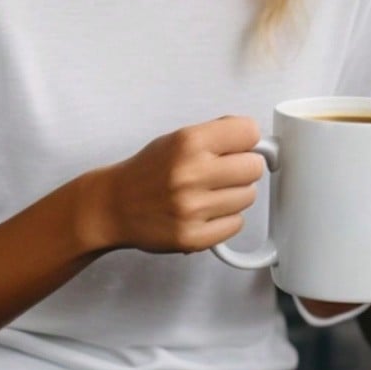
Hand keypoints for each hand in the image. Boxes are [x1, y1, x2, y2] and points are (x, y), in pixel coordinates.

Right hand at [87, 116, 263, 254]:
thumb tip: (256, 136)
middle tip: (226, 171)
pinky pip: (236, 225)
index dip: (247, 139)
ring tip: (211, 192)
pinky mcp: (192, 237)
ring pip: (248, 197)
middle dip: (244, 168)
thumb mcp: (179, 137)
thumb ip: (218, 133)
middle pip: (253, 167)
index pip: (249, 131)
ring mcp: (192, 208)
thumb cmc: (149, 170)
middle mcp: (191, 173)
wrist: (114, 206)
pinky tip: (207, 212)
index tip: (239, 146)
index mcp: (189, 142)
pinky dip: (226, 219)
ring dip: (235, 194)